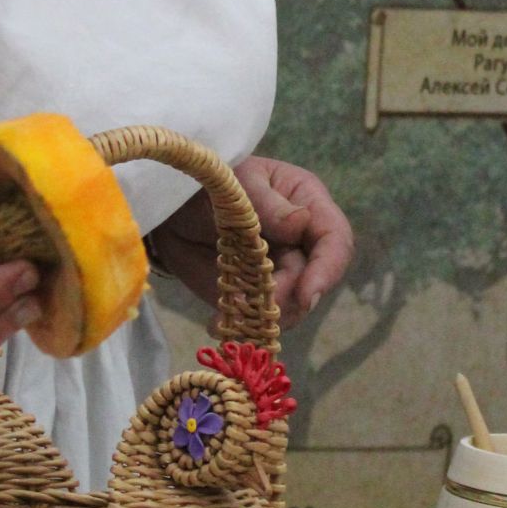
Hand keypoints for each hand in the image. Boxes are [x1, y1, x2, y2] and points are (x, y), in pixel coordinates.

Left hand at [150, 154, 354, 323]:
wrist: (171, 211)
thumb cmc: (210, 182)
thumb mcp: (237, 183)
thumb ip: (267, 203)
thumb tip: (301, 222)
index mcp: (307, 204)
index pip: (335, 240)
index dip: (328, 269)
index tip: (308, 293)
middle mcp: (301, 242)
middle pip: (314, 280)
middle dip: (288, 296)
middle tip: (253, 303)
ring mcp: (279, 271)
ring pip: (291, 306)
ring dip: (264, 314)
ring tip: (228, 307)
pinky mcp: (256, 295)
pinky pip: (259, 317)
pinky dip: (240, 324)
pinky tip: (217, 322)